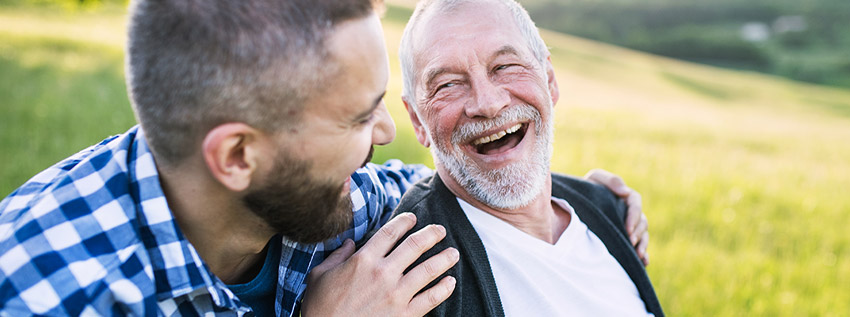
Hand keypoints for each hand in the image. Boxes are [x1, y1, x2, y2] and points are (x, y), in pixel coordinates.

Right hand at [302, 213, 459, 315]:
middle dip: (432, 234)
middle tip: (440, 230)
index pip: (390, 232)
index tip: (413, 218)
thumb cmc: (320, 308)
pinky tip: (451, 282)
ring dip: (444, 258)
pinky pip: (431, 299)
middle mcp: (383, 273)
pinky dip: (444, 289)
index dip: (404, 221)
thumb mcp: (320, 275)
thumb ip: (337, 256)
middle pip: (415, 245)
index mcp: (363, 260)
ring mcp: (396, 294)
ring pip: (429, 269)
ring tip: (453, 253)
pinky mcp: (404, 315)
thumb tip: (349, 243)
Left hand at [584, 169, 649, 265]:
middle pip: (642, 222)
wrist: (573, 202)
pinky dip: (643, 255)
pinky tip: (643, 263)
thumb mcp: (596, 179)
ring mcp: (629, 227)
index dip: (634, 216)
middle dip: (638, 233)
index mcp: (625, 197)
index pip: (635, 204)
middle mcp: (630, 213)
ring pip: (643, 236)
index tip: (628, 228)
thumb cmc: (586, 189)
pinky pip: (639, 247)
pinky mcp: (625, 238)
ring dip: (642, 245)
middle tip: (630, 243)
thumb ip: (611, 181)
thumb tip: (626, 192)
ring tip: (637, 255)